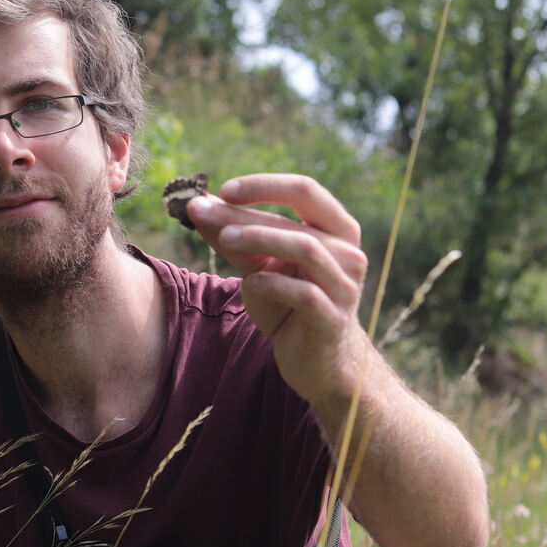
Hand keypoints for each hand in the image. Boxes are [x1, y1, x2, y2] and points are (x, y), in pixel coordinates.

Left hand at [187, 174, 369, 407]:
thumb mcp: (257, 265)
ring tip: (225, 239)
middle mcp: (349, 253)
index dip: (264, 186)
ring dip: (260, 239)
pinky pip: (304, 294)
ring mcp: (345, 286)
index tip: (224, 190)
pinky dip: (272, 284)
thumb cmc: (287, 304)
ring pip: (306, 249)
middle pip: (299, 221)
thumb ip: (232, 236)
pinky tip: (250, 284)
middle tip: (205, 213)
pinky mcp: (333, 319)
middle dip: (248, 214)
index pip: (305, 190)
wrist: (314, 360)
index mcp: (336, 229)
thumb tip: (197, 206)